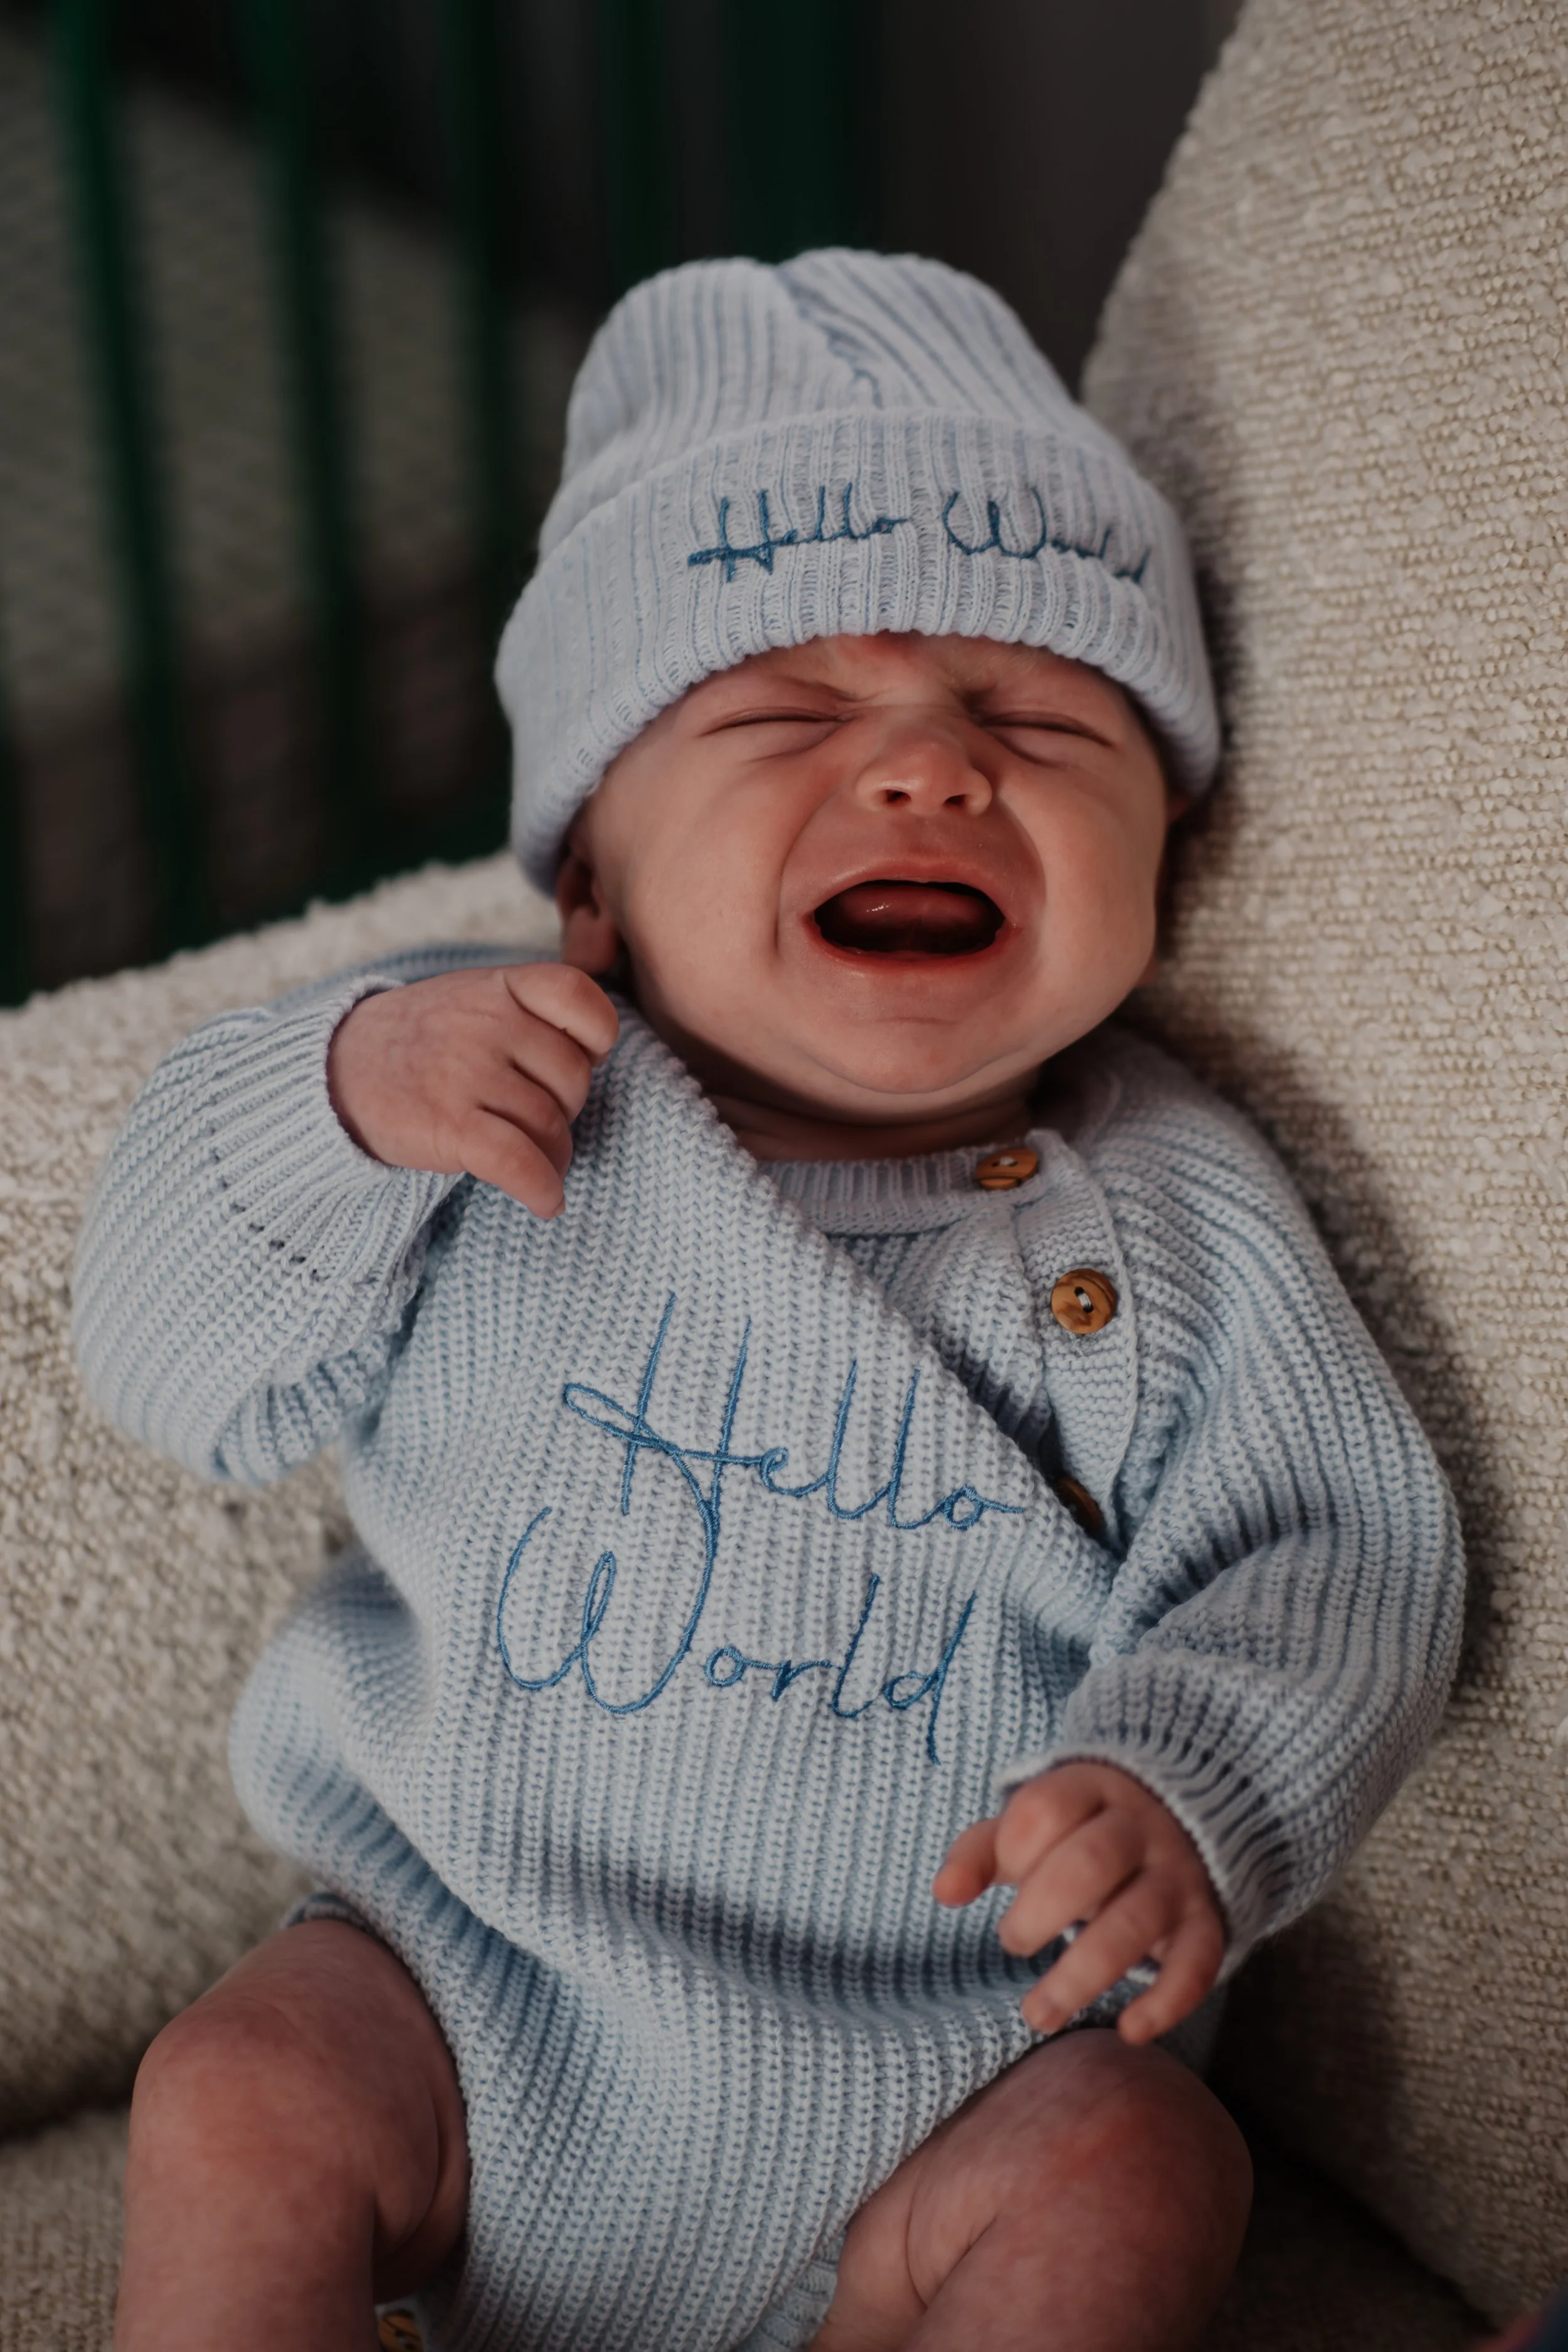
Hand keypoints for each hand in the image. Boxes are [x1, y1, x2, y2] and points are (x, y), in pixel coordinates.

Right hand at [326, 964, 618, 1218]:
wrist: (333, 1074)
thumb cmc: (422, 1043)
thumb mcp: (472, 999)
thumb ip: (529, 1012)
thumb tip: (596, 1057)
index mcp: (496, 986)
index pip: (577, 996)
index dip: (596, 1037)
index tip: (583, 1059)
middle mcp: (484, 1022)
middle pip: (572, 1077)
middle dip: (566, 1109)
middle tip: (534, 1120)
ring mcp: (465, 1072)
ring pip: (550, 1125)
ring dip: (554, 1157)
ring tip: (534, 1163)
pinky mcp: (449, 1125)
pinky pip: (521, 1163)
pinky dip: (541, 1189)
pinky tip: (545, 1202)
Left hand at [934, 1761, 1224, 2043]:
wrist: (1183, 1819)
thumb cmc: (1081, 1833)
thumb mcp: (1032, 1827)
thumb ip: (981, 1851)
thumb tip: (945, 1892)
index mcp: (1091, 1789)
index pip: (1046, 1807)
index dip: (1013, 1847)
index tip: (1003, 1872)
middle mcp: (1140, 1827)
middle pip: (1090, 1863)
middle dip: (1038, 1913)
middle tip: (1011, 1941)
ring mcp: (1178, 1874)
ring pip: (1136, 1921)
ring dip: (1081, 1976)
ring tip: (1038, 2014)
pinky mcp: (1206, 1921)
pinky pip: (1196, 1963)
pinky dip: (1166, 2003)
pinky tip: (1129, 2031)